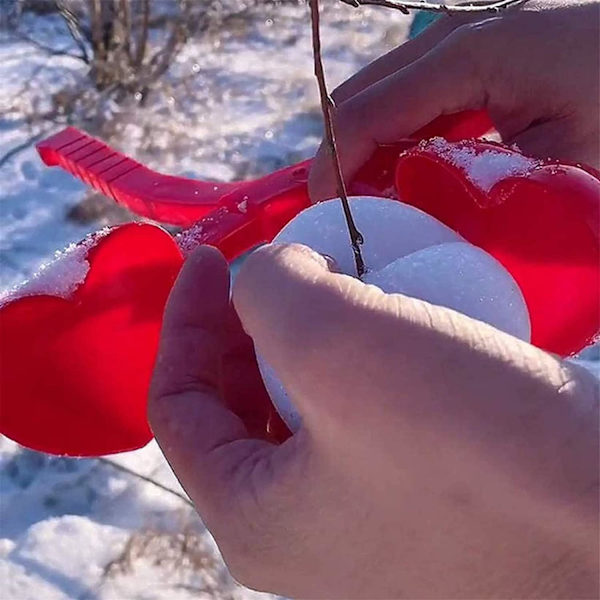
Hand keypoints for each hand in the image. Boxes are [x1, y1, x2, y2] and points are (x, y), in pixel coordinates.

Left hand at [148, 244, 597, 597]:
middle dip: (244, 326)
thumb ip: (269, 292)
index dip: (183, 319)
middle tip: (277, 263)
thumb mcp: (340, 343)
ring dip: (307, 336)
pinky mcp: (418, 494)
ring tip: (335, 278)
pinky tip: (391, 317)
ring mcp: (363, 518)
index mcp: (255, 519)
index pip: (177, 406)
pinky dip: (361, 358)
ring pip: (299, 406)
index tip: (213, 256)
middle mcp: (301, 531)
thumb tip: (268, 276)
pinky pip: (360, 414)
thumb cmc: (475, 441)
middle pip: (234, 405)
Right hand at [309, 0, 599, 200]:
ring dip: (367, 147)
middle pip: (359, 97)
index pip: (367, 112)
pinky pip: (409, 92)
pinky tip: (407, 169)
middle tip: (349, 213)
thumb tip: (408, 214)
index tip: (329, 216)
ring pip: (379, 93)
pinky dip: (395, 134)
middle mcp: (452, 33)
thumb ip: (474, 189)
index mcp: (469, 55)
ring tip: (376, 198)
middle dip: (343, 157)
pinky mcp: (470, 49)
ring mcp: (460, 33)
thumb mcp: (556, 165)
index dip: (336, 167)